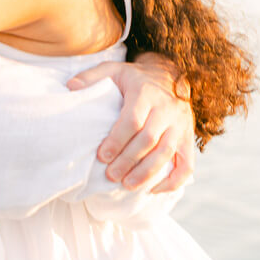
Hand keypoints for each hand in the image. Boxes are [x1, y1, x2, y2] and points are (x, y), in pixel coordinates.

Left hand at [67, 55, 194, 192]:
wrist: (169, 75)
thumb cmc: (134, 78)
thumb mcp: (112, 70)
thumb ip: (91, 77)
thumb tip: (71, 87)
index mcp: (146, 93)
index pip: (133, 120)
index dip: (117, 140)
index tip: (102, 156)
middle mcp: (167, 109)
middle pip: (149, 139)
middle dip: (128, 160)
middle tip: (110, 175)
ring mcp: (180, 124)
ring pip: (167, 152)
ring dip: (147, 172)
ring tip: (127, 185)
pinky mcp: (188, 137)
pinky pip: (187, 163)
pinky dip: (173, 181)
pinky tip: (154, 190)